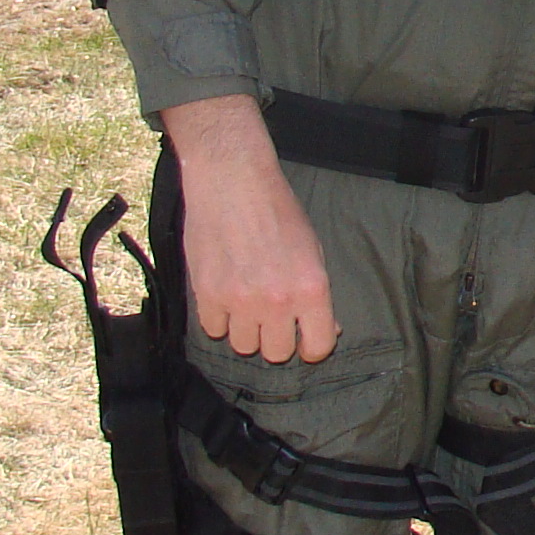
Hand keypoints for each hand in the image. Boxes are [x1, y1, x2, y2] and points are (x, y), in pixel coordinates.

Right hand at [162, 93, 338, 363]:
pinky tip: (225, 296)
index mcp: (311, 289)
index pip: (317, 347)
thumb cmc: (279, 211)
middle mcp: (276, 301)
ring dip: (246, 330)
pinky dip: (219, 318)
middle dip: (277, 338)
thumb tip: (329, 329)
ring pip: (243, 346)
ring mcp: (239, 300)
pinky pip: (213, 330)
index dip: (312, 346)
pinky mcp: (206, 295)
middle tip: (273, 317)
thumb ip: (316, 294)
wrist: (233, 181)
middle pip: (276, 353)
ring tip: (247, 303)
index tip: (305, 338)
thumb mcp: (313, 250)